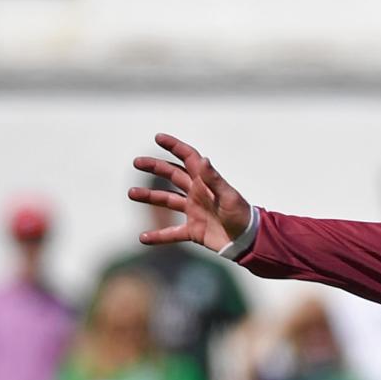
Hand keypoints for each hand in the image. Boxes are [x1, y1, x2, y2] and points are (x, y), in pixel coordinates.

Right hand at [131, 134, 254, 253]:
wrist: (249, 241)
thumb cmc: (243, 216)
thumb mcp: (229, 196)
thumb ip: (214, 179)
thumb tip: (203, 159)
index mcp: (205, 182)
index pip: (188, 158)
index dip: (174, 146)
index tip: (158, 138)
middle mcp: (197, 194)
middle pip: (172, 175)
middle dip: (155, 167)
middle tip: (137, 163)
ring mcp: (193, 212)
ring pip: (166, 201)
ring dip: (149, 197)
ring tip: (131, 193)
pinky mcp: (193, 231)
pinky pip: (172, 233)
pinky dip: (158, 236)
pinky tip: (143, 238)